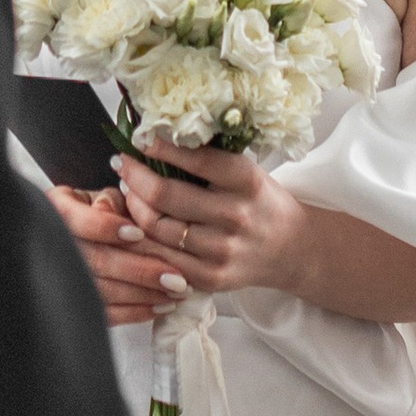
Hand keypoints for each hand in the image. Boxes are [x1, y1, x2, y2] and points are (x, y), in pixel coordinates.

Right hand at [47, 180, 189, 328]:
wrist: (83, 235)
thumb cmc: (101, 211)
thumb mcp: (105, 195)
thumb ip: (114, 201)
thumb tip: (113, 212)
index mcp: (58, 210)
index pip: (78, 221)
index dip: (107, 228)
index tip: (138, 233)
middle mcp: (54, 244)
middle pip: (96, 261)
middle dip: (141, 271)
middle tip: (177, 278)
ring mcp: (61, 278)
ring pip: (103, 291)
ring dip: (144, 294)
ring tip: (177, 292)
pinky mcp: (74, 303)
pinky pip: (104, 313)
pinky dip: (135, 312)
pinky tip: (161, 306)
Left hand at [112, 138, 311, 298]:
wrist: (292, 248)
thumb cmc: (261, 202)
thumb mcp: (246, 172)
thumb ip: (206, 159)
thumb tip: (156, 138)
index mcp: (246, 180)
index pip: (194, 160)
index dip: (159, 147)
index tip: (140, 138)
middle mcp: (235, 215)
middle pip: (165, 195)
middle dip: (134, 176)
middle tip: (123, 164)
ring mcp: (222, 250)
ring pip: (157, 227)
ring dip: (133, 206)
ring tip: (128, 191)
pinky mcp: (211, 277)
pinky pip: (162, 257)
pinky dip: (143, 238)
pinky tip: (136, 224)